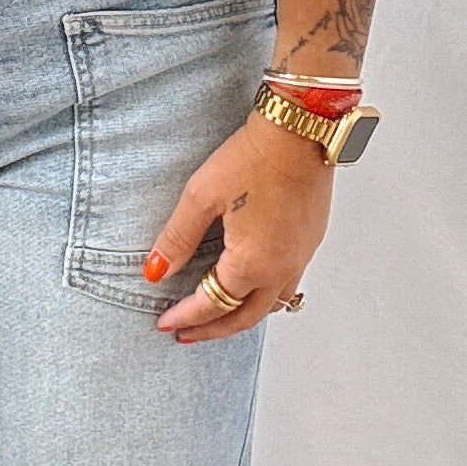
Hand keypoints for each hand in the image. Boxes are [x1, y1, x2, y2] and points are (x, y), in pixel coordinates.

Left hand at [145, 115, 330, 340]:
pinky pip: (288, 285)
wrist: (301, 131)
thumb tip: (156, 272)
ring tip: (216, 318)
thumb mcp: (201, 197)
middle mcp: (282, 267)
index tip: (164, 322)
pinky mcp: (310, 241)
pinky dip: (264, 296)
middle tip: (186, 334)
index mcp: (253, 262)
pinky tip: (250, 286)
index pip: (212, 304)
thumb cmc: (254, 157)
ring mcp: (301, 256)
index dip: (185, 317)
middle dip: (212, 330)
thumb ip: (177, 239)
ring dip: (241, 316)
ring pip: (271, 306)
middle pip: (244, 317)